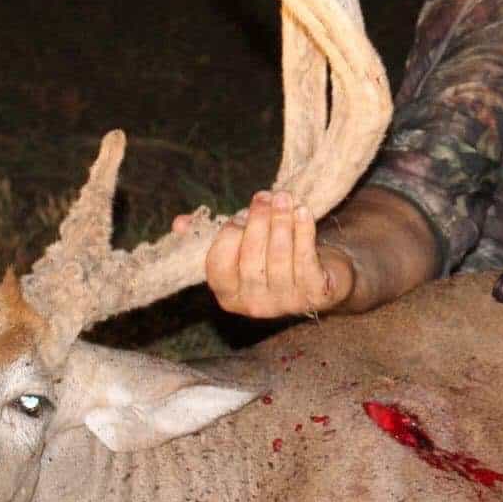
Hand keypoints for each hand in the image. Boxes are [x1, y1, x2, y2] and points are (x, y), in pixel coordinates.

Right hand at [179, 190, 353, 318]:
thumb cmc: (272, 258)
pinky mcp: (314, 294)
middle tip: (264, 196)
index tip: (239, 215)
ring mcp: (285, 302)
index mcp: (229, 295)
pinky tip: (302, 212)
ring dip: (280, 221)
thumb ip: (213, 235)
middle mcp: (254, 305)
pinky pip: (305, 258)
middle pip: (250, 258)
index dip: (227, 236)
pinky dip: (303, 231)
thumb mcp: (242, 249)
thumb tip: (180, 223)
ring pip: (278, 256)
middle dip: (257, 221)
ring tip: (283, 198)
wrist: (322, 278)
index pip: (218, 266)